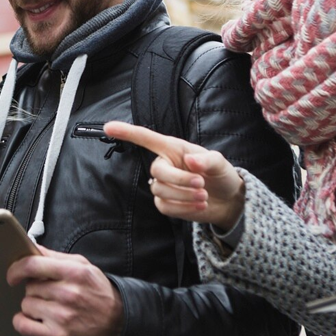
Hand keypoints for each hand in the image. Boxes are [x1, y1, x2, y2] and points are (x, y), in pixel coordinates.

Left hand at [6, 246, 122, 335]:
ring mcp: (62, 317)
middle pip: (29, 287)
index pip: (33, 265)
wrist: (116, 323)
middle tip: (49, 295)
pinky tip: (34, 321)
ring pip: (26, 305)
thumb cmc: (98, 293)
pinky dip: (23, 322)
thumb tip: (31, 248)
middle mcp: (68, 294)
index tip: (13, 275)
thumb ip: (55, 257)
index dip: (17, 269)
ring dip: (32, 307)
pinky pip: (23, 325)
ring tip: (49, 309)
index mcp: (73, 273)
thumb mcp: (83, 267)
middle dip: (35, 290)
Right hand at [103, 121, 244, 228]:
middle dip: (179, 180)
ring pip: (161, 191)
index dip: (126, 132)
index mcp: (173, 148)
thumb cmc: (221, 175)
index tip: (108, 127)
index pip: (146, 138)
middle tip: (201, 184)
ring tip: (204, 196)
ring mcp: (163, 185)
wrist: (227, 200)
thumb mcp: (220, 163)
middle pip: (157, 171)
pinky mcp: (165, 204)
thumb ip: (207, 160)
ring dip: (184, 196)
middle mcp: (164, 165)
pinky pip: (165, 207)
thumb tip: (190, 161)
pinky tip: (199, 205)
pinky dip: (184, 208)